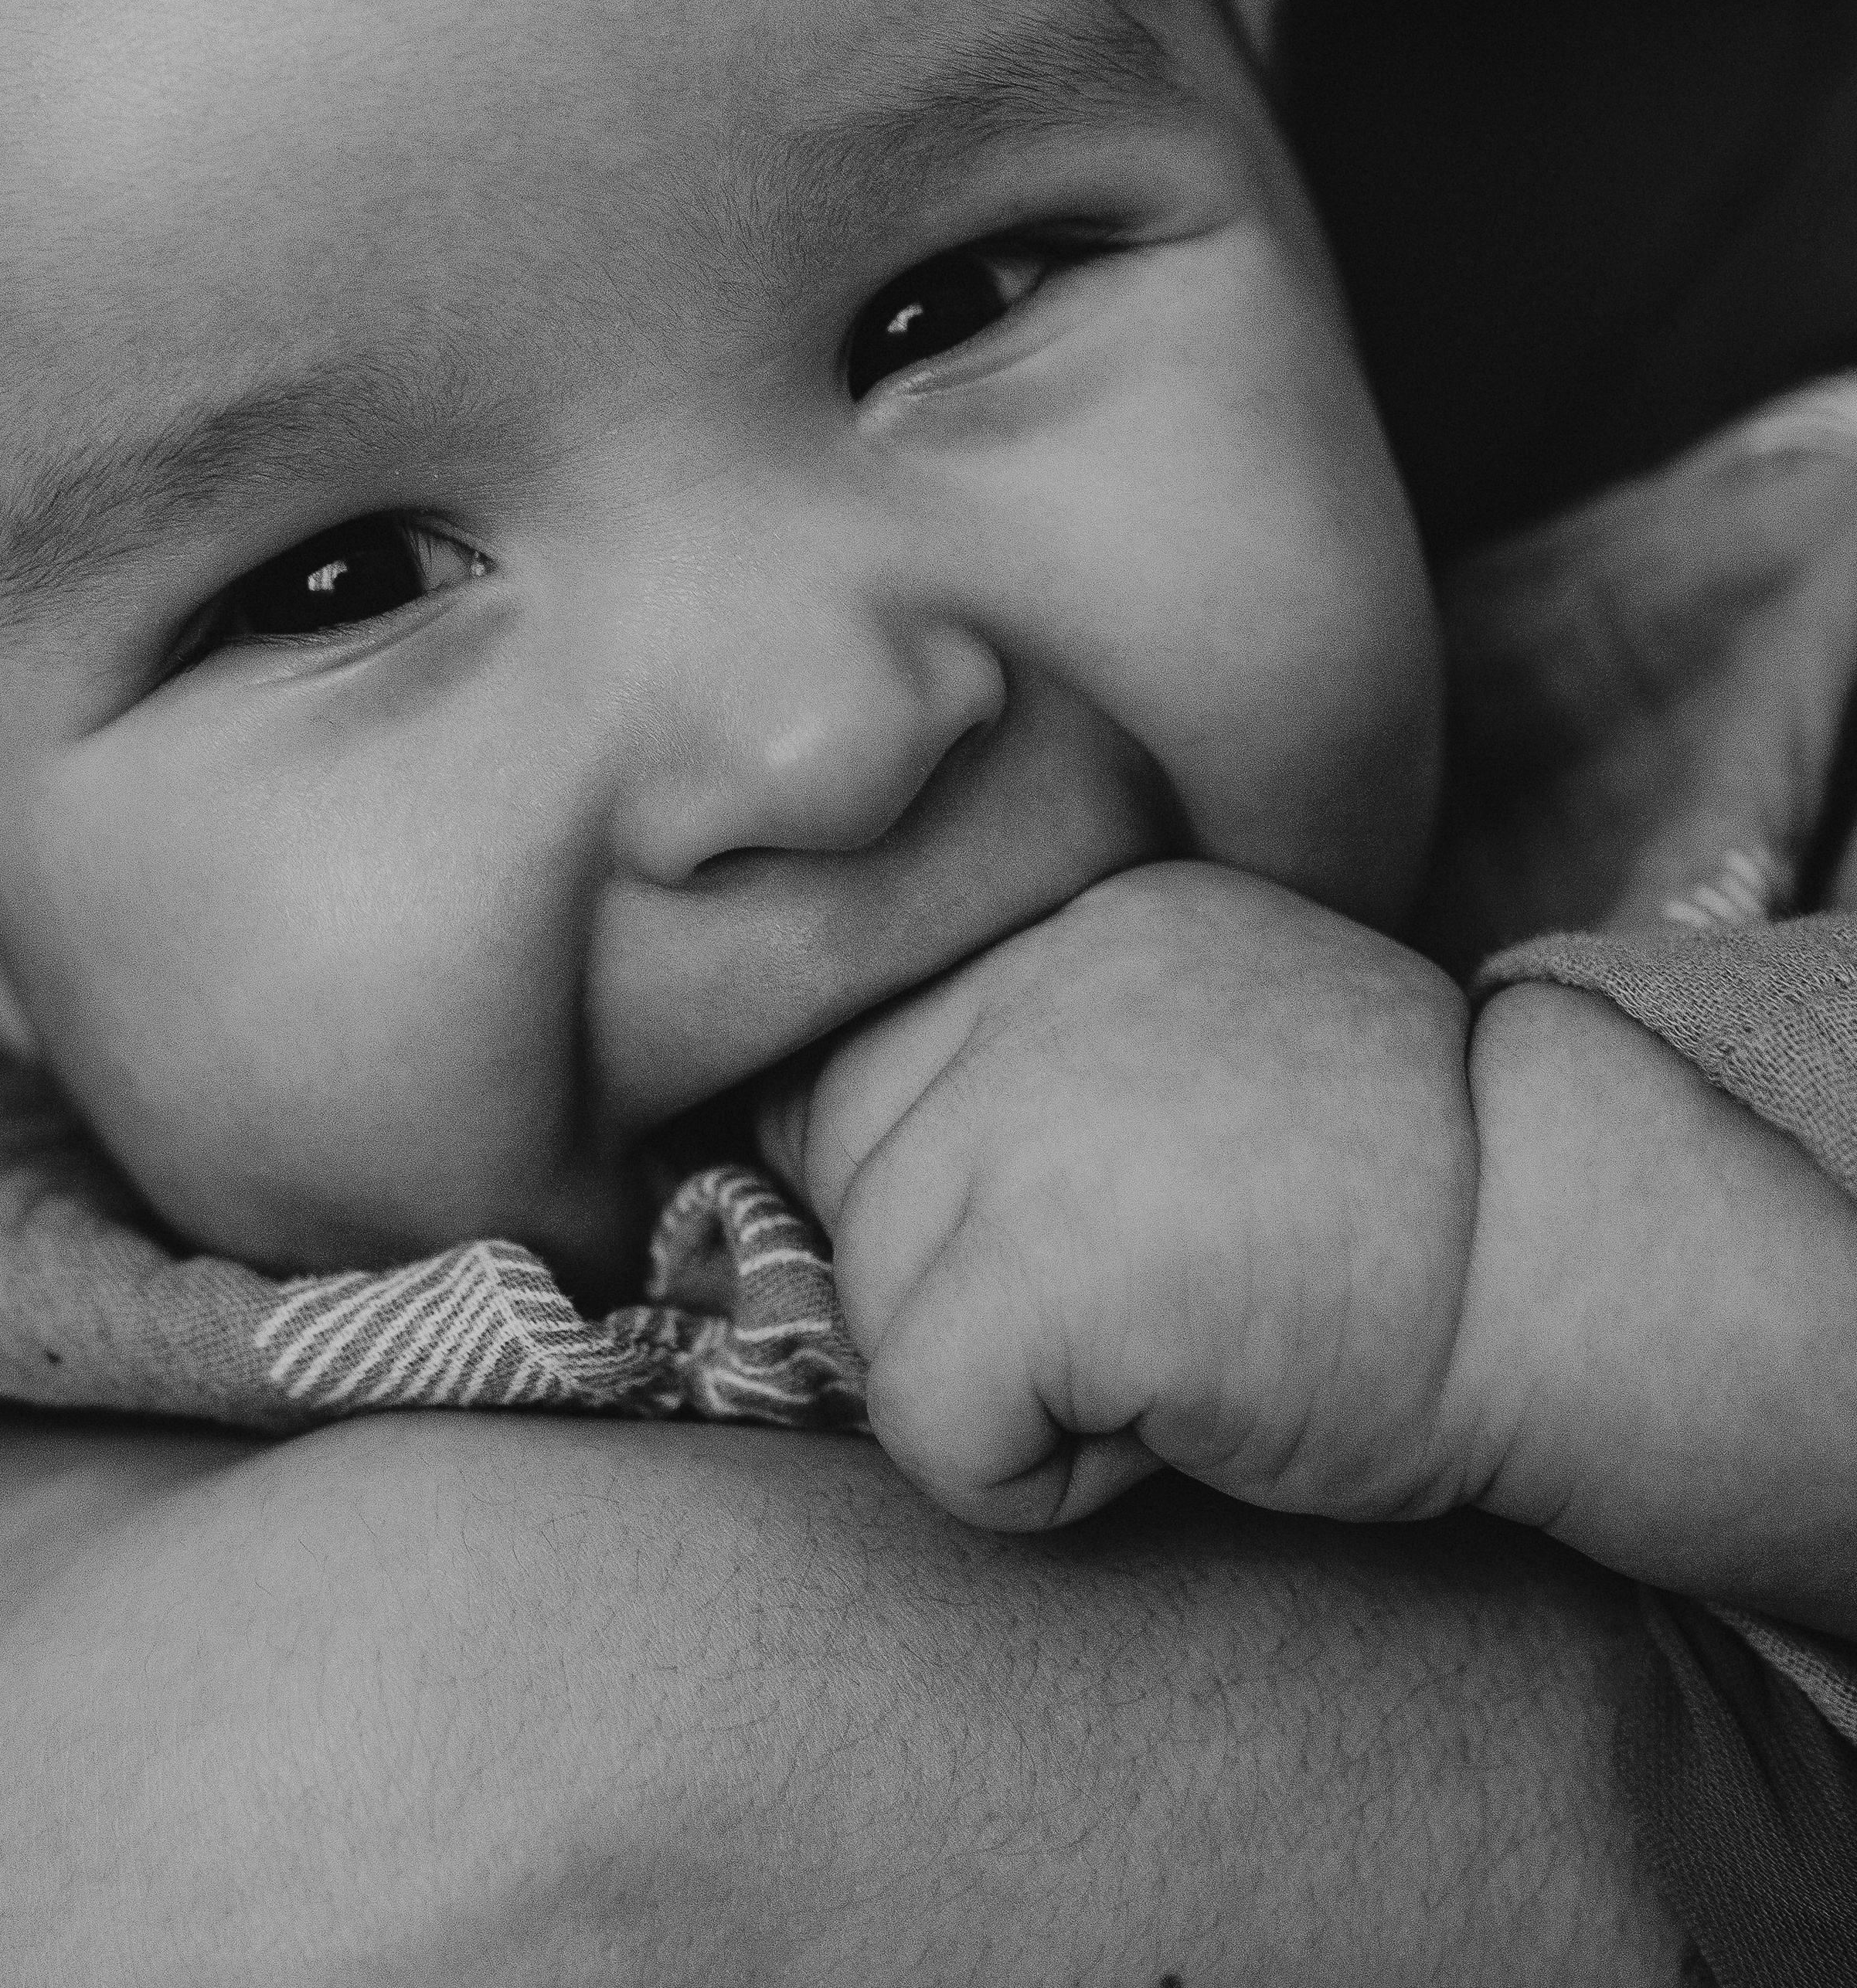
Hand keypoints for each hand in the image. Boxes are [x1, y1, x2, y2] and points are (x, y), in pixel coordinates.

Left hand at [759, 862, 1479, 1533]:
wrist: (1572, 1263)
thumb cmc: (1408, 1199)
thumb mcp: (1202, 1051)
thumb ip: (1042, 1056)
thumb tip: (823, 1137)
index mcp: (1078, 919)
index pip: (863, 1049)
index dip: (929, 1183)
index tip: (1068, 1240)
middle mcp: (1035, 974)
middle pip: (838, 1156)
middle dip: (944, 1274)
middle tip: (1139, 1309)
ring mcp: (1029, 1103)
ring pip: (869, 1292)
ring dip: (997, 1376)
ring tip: (1178, 1355)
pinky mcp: (1045, 1255)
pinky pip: (922, 1416)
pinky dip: (1021, 1477)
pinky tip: (1168, 1427)